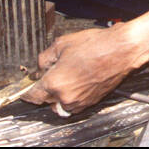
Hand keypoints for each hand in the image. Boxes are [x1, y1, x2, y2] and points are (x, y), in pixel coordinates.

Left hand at [21, 26, 139, 114]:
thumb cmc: (97, 45)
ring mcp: (80, 102)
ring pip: (59, 104)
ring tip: (66, 76)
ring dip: (58, 94)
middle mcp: (66, 97)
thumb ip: (44, 58)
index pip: (31, 95)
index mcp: (55, 83)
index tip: (26, 87)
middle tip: (50, 74)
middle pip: (45, 101)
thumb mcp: (62, 44)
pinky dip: (71, 96)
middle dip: (45, 89)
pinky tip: (78, 79)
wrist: (123, 49)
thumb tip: (40, 67)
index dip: (26, 90)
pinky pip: (74, 104)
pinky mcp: (91, 102)